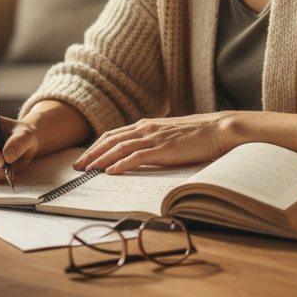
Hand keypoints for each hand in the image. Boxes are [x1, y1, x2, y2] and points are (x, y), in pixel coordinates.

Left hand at [72, 113, 236, 173]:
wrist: (220, 129)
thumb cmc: (198, 134)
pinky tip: (110, 172)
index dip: (97, 146)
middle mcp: (146, 128)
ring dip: (101, 159)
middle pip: (110, 139)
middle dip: (92, 153)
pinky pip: (136, 156)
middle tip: (77, 166)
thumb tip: (141, 154)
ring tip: (87, 170)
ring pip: (119, 147)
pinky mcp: (164, 148)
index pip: (114, 134)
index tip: (85, 157)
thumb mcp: (170, 136)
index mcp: (147, 125)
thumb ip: (154, 141)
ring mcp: (154, 137)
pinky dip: (121, 164)